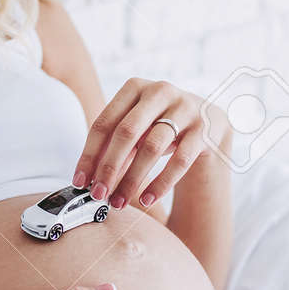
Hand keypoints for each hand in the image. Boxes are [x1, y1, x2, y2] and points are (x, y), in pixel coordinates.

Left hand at [72, 78, 230, 212]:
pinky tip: (146, 199)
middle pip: (126, 132)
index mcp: (135, 87)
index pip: (104, 123)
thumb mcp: (136, 127)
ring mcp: (185, 109)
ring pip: (152, 147)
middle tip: (98, 194)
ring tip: (119, 201)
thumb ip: (113, 145)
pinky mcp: (204, 130)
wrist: (208, 121)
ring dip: (132, 179)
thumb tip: (89, 178)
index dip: (89, 154)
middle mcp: (160, 92)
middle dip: (109, 167)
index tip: (80, 181)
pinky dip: (160, 183)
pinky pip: (179, 161)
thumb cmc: (160, 125)